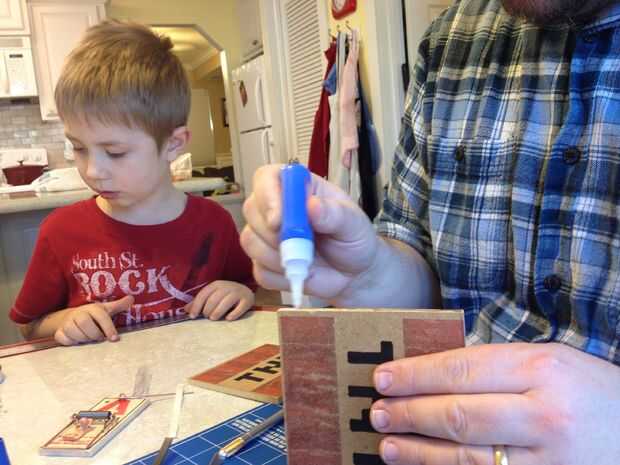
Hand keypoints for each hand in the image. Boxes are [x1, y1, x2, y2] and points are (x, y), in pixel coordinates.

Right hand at [54, 295, 133, 345]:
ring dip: (83, 339)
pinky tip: (77, 341)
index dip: (108, 327)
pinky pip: (62, 338)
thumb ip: (119, 306)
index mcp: (92, 308)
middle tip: (100, 338)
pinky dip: (70, 342)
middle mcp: (79, 314)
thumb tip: (132, 298)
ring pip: (72, 332)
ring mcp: (67, 323)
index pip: (101, 316)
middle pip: (84, 323)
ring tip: (89, 340)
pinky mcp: (59, 332)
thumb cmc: (93, 315)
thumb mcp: (107, 309)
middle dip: (94, 334)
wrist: (71, 317)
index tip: (114, 338)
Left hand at [185, 280, 253, 320]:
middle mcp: (227, 287)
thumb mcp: (212, 295)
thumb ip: (199, 302)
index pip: (204, 294)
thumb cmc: (225, 296)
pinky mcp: (247, 300)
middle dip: (207, 310)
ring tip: (214, 318)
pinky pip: (239, 308)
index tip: (193, 316)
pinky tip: (228, 318)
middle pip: (214, 299)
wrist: (245, 292)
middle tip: (207, 317)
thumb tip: (185, 310)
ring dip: (217, 312)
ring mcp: (238, 293)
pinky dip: (233, 315)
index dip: (197, 306)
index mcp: (216, 285)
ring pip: (225, 303)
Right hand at [240, 164, 378, 302]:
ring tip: (308, 260)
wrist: (355, 274)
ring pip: (250, 241)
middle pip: (251, 209)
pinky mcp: (264, 263)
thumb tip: (312, 206)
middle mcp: (276, 208)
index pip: (266, 178)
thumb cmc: (353, 239)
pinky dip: (281, 277)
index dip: (267, 196)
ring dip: (279, 257)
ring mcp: (266, 236)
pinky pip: (259, 271)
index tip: (279, 221)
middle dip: (274, 234)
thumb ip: (335, 214)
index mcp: (296, 188)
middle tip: (304, 246)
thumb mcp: (354, 223)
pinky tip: (301, 273)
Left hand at [370, 343, 619, 464]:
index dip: (415, 375)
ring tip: (386, 445)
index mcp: (542, 368)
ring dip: (419, 452)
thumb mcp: (553, 363)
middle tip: (375, 412)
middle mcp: (544, 413)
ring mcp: (548, 460)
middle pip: (458, 414)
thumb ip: (498, 367)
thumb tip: (434, 373)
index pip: (461, 368)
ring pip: (467, 457)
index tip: (382, 378)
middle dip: (409, 413)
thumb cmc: (592, 393)